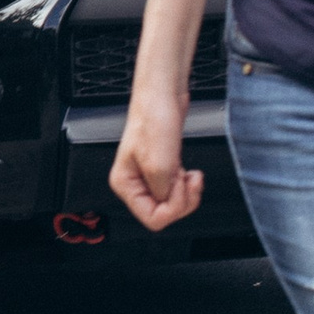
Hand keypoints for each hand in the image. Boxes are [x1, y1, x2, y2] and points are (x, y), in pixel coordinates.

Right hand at [108, 84, 201, 231]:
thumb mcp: (159, 163)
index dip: (172, 207)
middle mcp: (135, 183)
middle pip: (164, 213)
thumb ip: (163, 192)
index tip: (178, 185)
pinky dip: (188, 185)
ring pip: (173, 204)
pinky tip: (189, 172)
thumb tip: (169, 205)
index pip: (152, 218)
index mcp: (125, 184)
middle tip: (186, 179)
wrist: (163, 95)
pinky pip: (178, 191)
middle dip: (182, 199)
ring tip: (189, 174)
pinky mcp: (163, 169)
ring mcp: (149, 177)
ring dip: (187, 192)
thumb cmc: (154, 118)